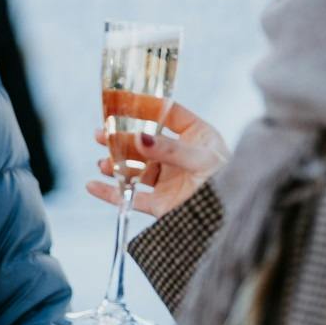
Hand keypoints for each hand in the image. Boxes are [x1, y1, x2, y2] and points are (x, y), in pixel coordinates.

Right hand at [85, 99, 228, 218]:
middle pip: (144, 142)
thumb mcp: (203, 160)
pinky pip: (131, 197)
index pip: (169, 115)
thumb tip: (140, 138)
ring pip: (135, 168)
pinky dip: (110, 192)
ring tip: (102, 162)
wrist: (233, 223)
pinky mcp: (160, 205)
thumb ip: (171, 149)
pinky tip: (93, 185)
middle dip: (121, 137)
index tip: (123, 102)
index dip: (147, 107)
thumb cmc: (228, 184)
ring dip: (115, 164)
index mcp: (196, 136)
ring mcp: (169, 180)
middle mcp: (180, 156)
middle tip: (101, 133)